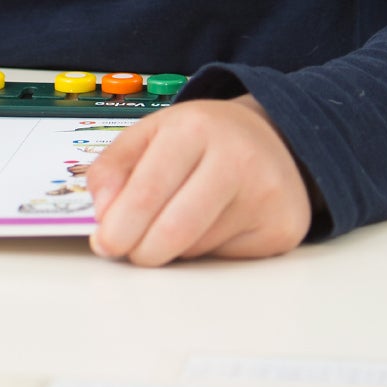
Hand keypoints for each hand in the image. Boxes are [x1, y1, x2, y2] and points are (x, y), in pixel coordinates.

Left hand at [85, 95, 312, 265]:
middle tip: (130, 250)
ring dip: (173, 247)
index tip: (104, 243)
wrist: (272, 138)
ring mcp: (265, 194)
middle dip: (141, 250)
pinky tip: (214, 224)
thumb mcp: (151, 134)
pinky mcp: (283, 227)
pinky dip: (206, 251)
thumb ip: (114, 167)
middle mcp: (237, 157)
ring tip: (178, 219)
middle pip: (174, 229)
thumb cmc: (202, 139)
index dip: (120, 225)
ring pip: (196, 248)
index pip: (148, 191)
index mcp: (195, 127)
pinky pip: (225, 258)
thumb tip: (103, 215)